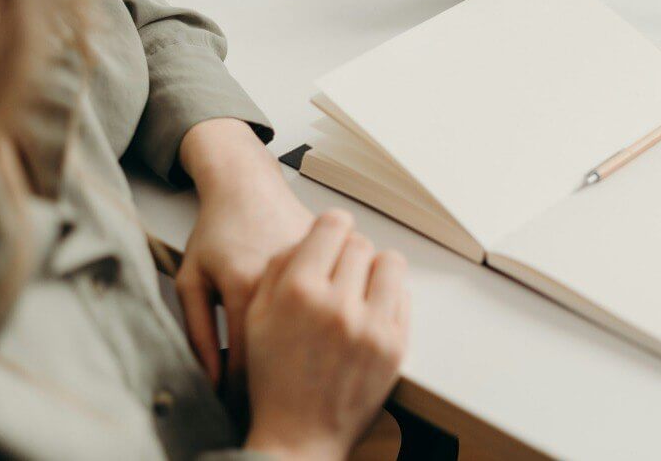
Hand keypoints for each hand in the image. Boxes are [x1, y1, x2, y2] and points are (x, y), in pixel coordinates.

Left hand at [176, 118, 314, 385]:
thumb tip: (211, 378)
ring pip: (314, 324)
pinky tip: (306, 328)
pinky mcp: (330, 260)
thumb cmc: (218, 230)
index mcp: (245, 286)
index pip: (246, 360)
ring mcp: (312, 268)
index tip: (237, 405)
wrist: (247, 183)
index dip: (239, 391)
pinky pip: (329, 298)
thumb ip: (197, 331)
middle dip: (274, 375)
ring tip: (288, 361)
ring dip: (303, 347)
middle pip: (286, 349)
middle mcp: (284, 279)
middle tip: (264, 390)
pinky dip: (318, 317)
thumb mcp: (192, 279)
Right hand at [243, 211, 408, 460]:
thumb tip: (310, 236)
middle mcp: (337, 305)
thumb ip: (280, 267)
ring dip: (375, 268)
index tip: (331, 233)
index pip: (333, 225)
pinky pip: (403, 295)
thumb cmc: (273, 377)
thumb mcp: (256, 316)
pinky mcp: (395, 346)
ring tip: (358, 286)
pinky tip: (369, 309)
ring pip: (389, 263)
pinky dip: (388, 296)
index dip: (332, 226)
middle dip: (349, 251)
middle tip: (338, 268)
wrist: (298, 436)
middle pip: (360, 243)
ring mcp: (370, 326)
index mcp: (298, 291)